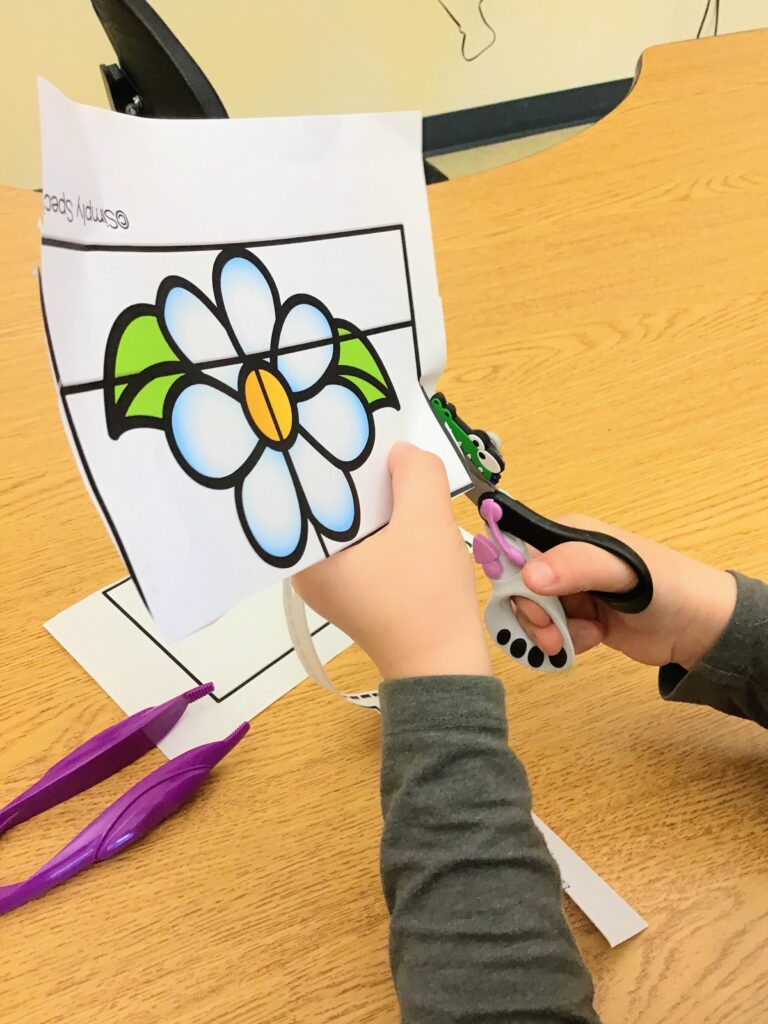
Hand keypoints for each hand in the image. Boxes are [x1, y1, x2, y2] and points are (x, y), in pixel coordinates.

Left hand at [293, 442, 491, 679]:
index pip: (308, 489)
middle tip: (381, 438)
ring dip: (379, 498)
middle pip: (332, 503)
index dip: (333, 453)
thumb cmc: (425, 598)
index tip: (354, 424)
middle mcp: (307, 569)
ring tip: (399, 466)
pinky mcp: (359, 591)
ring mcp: (333, 582)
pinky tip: (408, 505)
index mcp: (305, 557)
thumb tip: (402, 452)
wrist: (446, 667)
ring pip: (353, 521)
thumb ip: (416, 472)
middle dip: (360, 473)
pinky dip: (387, 524)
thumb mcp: (427, 521)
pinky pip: (367, 542)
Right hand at [516, 515, 736, 669]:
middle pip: (519, 589)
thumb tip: (529, 576)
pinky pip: (550, 632)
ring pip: (532, 615)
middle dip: (535, 617)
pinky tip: (594, 638)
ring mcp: (568, 590)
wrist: (697, 628)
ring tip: (587, 635)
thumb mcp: (623, 571)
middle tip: (556, 636)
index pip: (517, 552)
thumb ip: (577, 567)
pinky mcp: (576, 617)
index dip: (516, 583)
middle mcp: (562, 559)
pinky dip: (566, 641)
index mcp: (567, 534)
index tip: (534, 609)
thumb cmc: (666, 587)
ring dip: (552, 632)